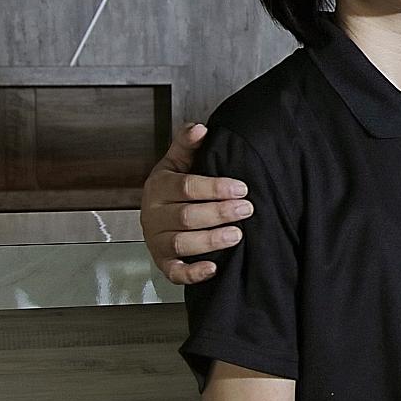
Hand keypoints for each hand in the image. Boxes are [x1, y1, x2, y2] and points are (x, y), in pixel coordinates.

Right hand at [140, 123, 251, 284]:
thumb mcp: (178, 162)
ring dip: (210, 240)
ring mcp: (157, 241)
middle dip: (219, 213)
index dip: (214, 188)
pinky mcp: (163, 263)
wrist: (157, 214)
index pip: (185, 187)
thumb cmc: (174, 188)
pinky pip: (175, 272)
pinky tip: (213, 268)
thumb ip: (188, 145)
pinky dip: (192, 273)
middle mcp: (153, 216)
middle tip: (246, 209)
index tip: (241, 188)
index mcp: (158, 187)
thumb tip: (199, 127)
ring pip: (181, 243)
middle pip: (186, 217)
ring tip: (237, 234)